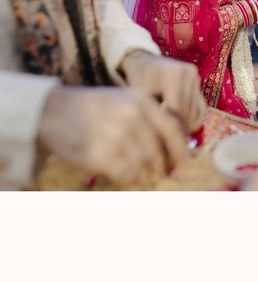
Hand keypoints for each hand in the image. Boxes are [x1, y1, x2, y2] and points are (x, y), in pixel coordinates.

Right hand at [37, 86, 189, 187]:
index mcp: (141, 100)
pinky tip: (127, 180)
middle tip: (159, 176)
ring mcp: (116, 136)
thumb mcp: (123, 100)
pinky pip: (126, 176)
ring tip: (142, 181)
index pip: (173, 129)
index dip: (181, 151)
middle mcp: (132, 115)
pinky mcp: (100, 155)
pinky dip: (130, 181)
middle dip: (161, 169)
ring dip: (145, 178)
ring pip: (143, 167)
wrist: (51, 111)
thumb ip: (148, 119)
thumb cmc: (90, 107)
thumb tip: (172, 150)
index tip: (183, 165)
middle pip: (158, 153)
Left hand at [120, 50, 206, 133]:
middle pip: (188, 112)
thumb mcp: (142, 97)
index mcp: (172, 74)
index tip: (162, 140)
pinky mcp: (199, 83)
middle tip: (167, 141)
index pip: (176, 110)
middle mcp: (188, 74)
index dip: (170, 127)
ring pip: (196, 113)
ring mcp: (195, 77)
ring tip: (172, 133)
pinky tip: (181, 124)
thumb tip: (167, 137)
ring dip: (186, 126)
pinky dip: (193, 119)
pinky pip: (202, 109)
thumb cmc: (138, 81)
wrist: (144, 62)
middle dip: (178, 129)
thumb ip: (156, 114)